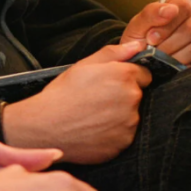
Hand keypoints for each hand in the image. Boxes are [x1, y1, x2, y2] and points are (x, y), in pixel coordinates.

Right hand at [1, 41, 149, 163]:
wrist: (46, 126)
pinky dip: (113, 133)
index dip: (127, 76)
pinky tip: (94, 129)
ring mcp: (129, 124)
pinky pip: (124, 135)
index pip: (144, 74)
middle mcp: (132, 99)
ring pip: (131, 116)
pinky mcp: (123, 143)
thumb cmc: (62, 93)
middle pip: (137, 95)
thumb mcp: (83, 65)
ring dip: (119, 115)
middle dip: (123, 95)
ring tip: (94, 115)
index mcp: (124, 76)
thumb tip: (137, 46)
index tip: (111, 82)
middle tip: (97, 99)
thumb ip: (114, 53)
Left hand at [122, 0, 190, 64]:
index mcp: (180, 2)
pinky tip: (169, 65)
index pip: (183, 5)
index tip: (151, 37)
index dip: (166, 24)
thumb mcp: (138, 25)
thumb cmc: (141, 38)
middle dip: (168, 43)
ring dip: (174, 56)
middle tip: (153, 50)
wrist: (144, 59)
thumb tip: (171, 9)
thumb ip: (151, 13)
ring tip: (160, 59)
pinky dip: (181, 66)